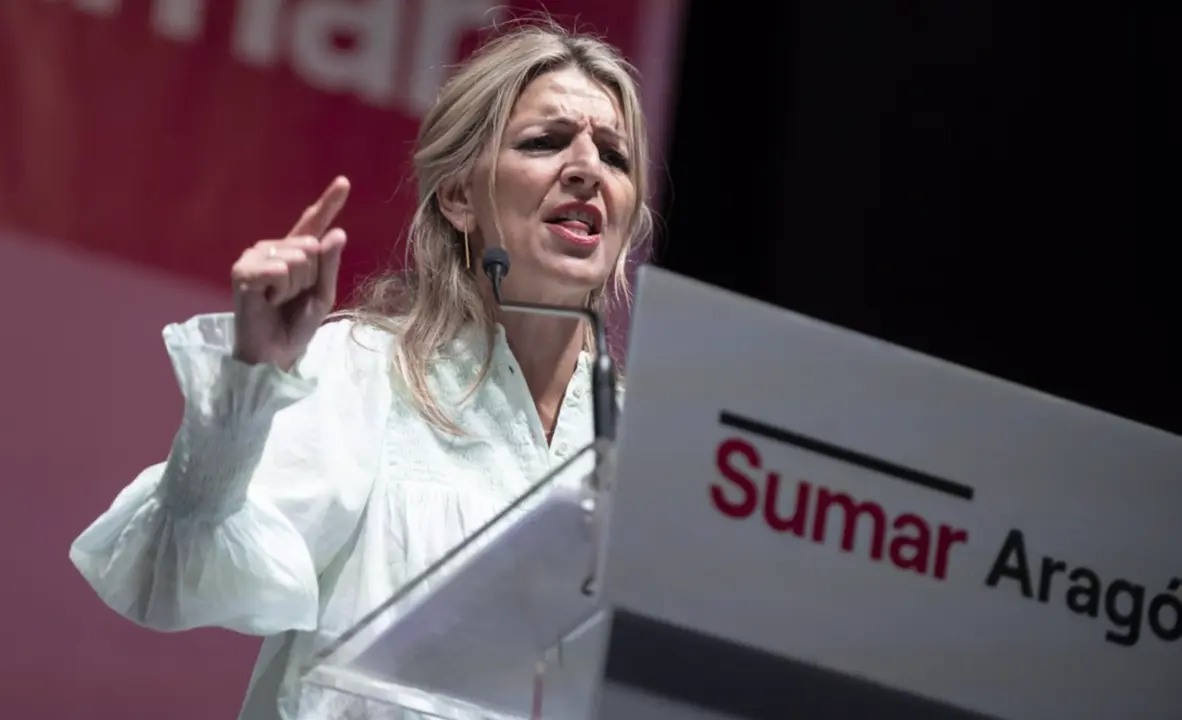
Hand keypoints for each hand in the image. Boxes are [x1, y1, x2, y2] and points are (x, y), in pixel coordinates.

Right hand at [231, 177, 350, 369]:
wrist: (276, 351)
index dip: (328, 202)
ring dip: (296, 286)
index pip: (313, 223)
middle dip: (312, 277)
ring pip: (298, 257)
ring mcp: (255, 256)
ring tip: (279, 300)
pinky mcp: (242, 271)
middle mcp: (274, 247)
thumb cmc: (297, 323)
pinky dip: (280, 290)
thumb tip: (338, 232)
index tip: (344, 182)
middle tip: (293, 297)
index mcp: (295, 251)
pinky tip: (267, 301)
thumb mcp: (323, 294)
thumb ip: (330, 265)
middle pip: (312, 246)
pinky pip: (279, 269)